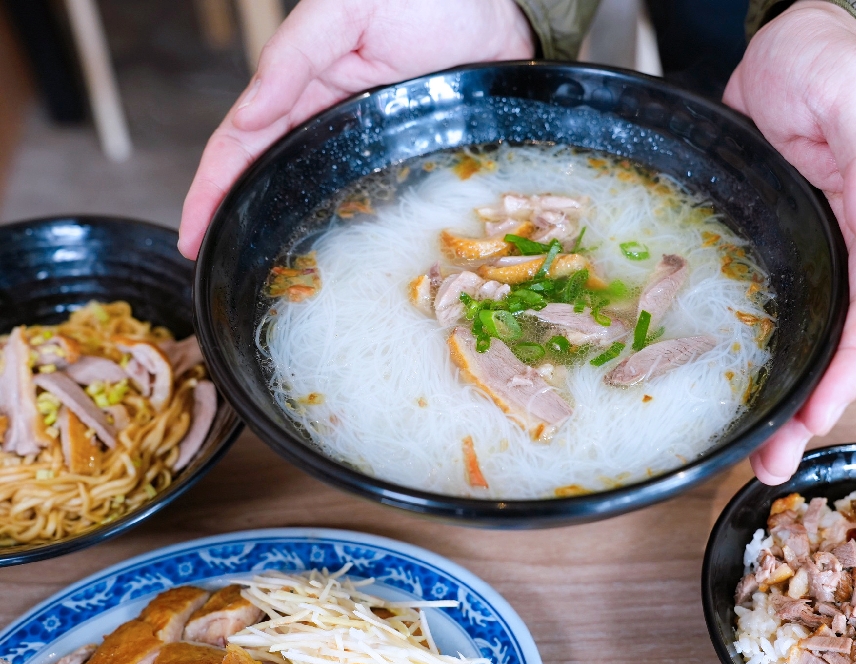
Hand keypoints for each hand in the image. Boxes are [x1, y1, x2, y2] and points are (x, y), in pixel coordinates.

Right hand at [178, 0, 533, 258]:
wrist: (495, 6)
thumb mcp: (344, 12)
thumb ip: (293, 58)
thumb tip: (248, 117)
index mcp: (303, 86)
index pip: (241, 144)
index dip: (211, 190)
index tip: (191, 237)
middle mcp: (331, 121)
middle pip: (272, 178)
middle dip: (239, 222)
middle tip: (217, 270)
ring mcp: (370, 143)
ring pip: (316, 194)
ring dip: (288, 231)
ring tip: (262, 276)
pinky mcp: (410, 157)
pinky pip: (373, 200)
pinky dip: (348, 228)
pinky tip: (340, 260)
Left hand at [723, 0, 855, 483]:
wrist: (794, 44)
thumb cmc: (835, 62)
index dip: (849, 372)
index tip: (816, 417)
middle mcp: (843, 252)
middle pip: (835, 347)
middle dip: (808, 409)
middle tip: (770, 465)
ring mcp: (805, 253)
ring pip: (798, 339)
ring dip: (777, 396)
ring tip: (747, 450)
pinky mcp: (766, 246)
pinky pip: (762, 310)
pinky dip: (746, 352)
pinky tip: (718, 381)